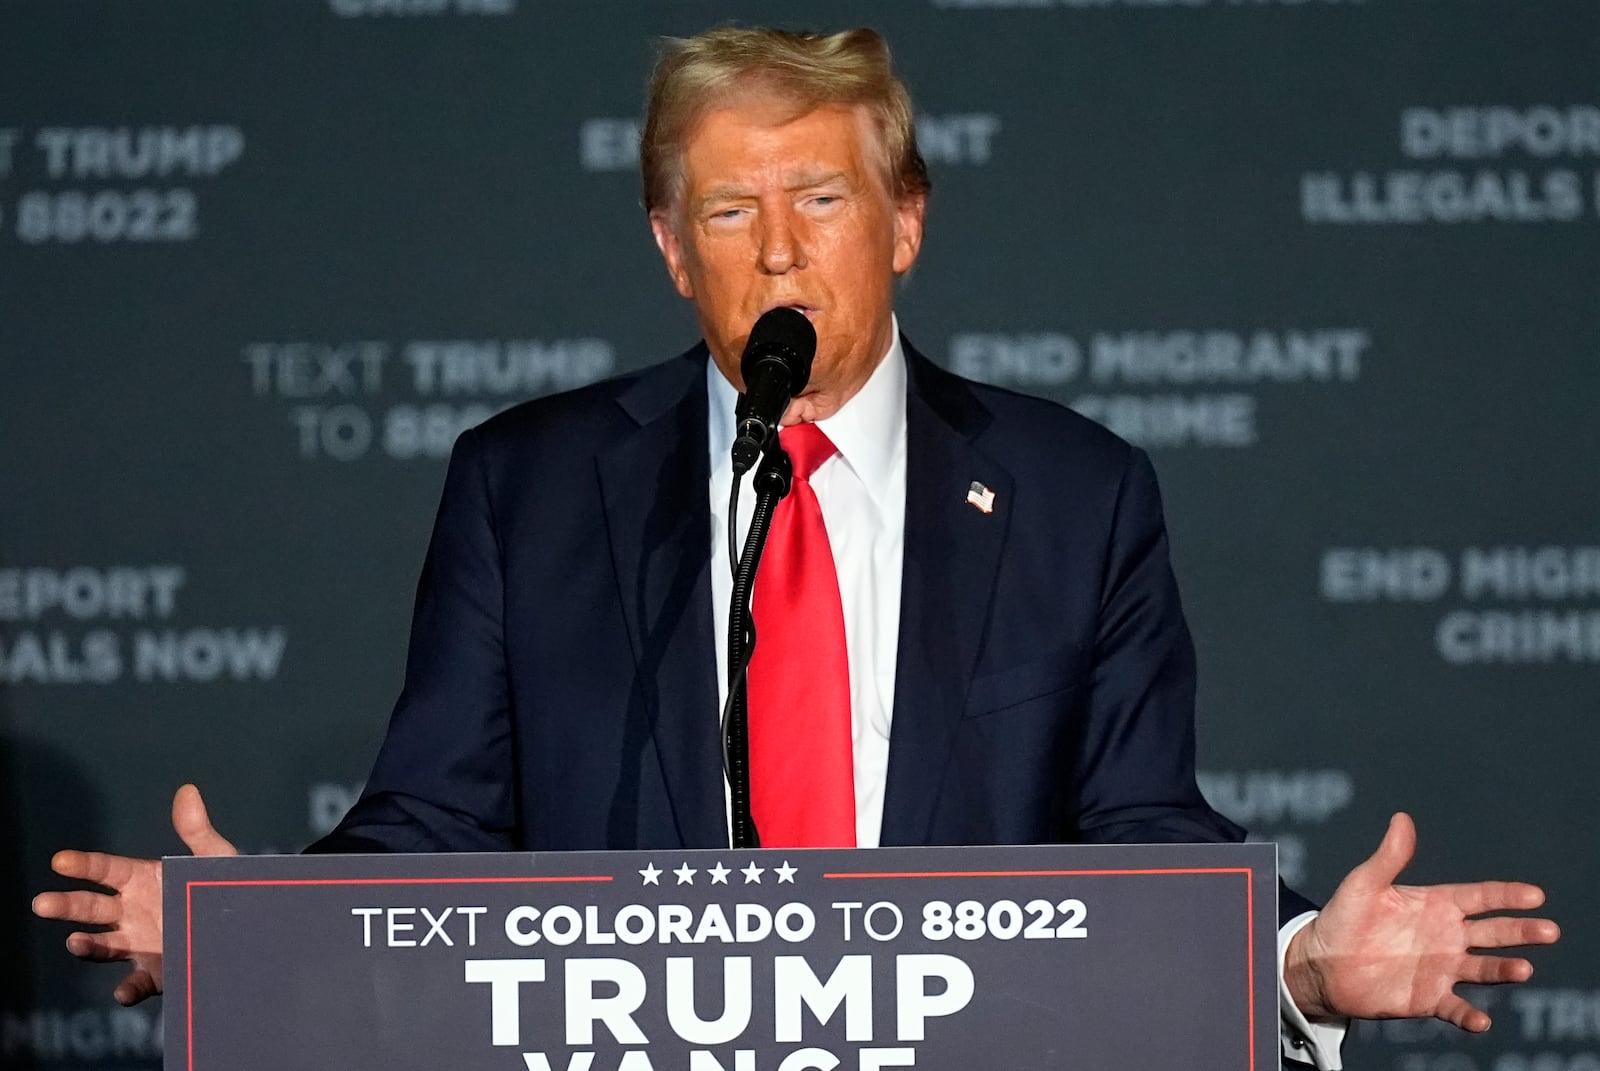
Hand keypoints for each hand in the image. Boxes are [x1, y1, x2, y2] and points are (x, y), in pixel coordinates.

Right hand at [31, 784, 237, 1004]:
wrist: (242, 927)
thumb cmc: (222, 886)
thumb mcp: (213, 858)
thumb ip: (197, 830)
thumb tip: (188, 791)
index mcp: (141, 880)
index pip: (104, 870)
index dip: (82, 865)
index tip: (59, 860)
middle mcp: (132, 913)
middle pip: (91, 909)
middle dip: (66, 906)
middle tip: (41, 903)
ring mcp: (139, 944)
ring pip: (103, 946)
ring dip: (87, 947)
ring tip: (75, 943)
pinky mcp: (156, 973)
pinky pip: (137, 983)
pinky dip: (128, 989)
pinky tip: (123, 991)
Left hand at [1285, 812, 1559, 1029]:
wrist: (1322, 963)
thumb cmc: (1344, 918)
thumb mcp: (1364, 883)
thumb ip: (1389, 857)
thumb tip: (1402, 818)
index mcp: (1437, 905)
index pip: (1480, 897)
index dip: (1507, 896)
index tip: (1535, 895)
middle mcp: (1447, 937)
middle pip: (1493, 932)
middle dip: (1521, 931)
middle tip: (1549, 930)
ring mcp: (1441, 969)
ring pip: (1484, 970)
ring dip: (1504, 970)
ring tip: (1523, 969)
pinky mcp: (1428, 998)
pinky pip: (1456, 1008)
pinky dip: (1470, 1015)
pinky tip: (1481, 1021)